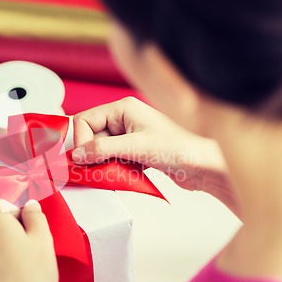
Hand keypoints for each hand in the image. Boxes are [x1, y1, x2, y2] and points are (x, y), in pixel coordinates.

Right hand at [72, 97, 225, 191]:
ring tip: (113, 170)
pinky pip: (112, 159)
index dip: (80, 140)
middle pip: (90, 135)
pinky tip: (122, 173)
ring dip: (101, 163)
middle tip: (93, 168)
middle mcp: (124, 119)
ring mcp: (129, 135)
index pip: (85, 120)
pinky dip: (112, 168)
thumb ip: (102, 149)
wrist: (205, 165)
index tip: (81, 159)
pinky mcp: (134, 151)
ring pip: (100, 150)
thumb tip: (77, 154)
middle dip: (91, 153)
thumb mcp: (136, 147)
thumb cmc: (180, 147)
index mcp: (123, 108)